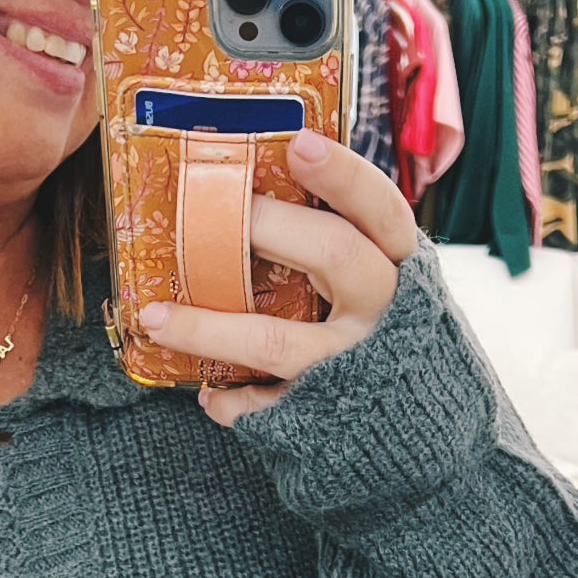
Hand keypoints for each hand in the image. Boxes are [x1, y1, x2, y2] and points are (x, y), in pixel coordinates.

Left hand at [136, 127, 418, 428]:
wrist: (423, 433)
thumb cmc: (382, 335)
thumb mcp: (380, 283)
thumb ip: (341, 242)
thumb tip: (265, 181)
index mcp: (400, 270)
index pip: (382, 211)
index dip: (345, 176)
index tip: (300, 143)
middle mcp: (385, 314)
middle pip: (334, 255)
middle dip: (269, 226)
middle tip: (207, 209)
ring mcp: (353, 366)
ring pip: (277, 341)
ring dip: (208, 328)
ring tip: (153, 318)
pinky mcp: (324, 416)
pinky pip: (265, 407)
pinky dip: (229, 401)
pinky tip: (207, 394)